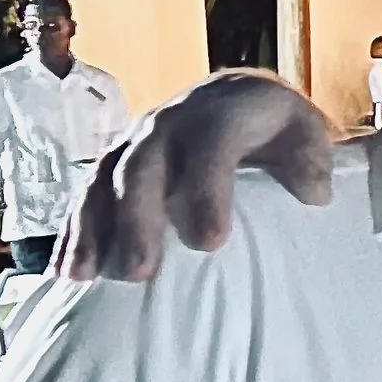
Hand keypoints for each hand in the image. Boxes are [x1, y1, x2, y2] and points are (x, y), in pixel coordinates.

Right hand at [65, 71, 331, 280]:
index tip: (209, 243)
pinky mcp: (115, 165)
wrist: (241, 105)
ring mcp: (136, 143)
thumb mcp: (305, 137)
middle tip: (139, 272)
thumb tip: (313, 191)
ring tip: (87, 275)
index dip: (205, 190)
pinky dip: (74, 232)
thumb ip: (312, 161)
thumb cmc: (279, 136)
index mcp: (222, 112)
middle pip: (143, 166)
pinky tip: (67, 272)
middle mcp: (170, 122)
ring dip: (92, 228)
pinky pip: (86, 196)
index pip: (210, 145)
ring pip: (103, 180)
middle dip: (136, 219)